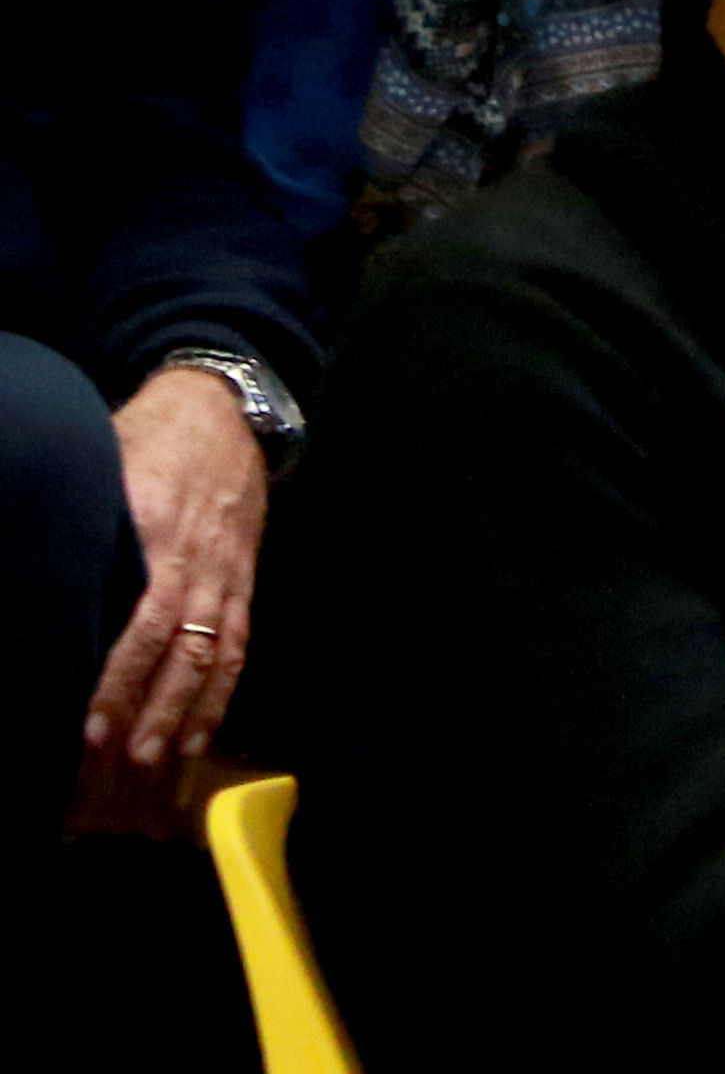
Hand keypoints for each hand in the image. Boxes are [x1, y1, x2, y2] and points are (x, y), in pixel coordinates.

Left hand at [75, 367, 264, 829]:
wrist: (224, 409)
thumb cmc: (146, 436)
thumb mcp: (101, 463)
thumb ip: (78, 521)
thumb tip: (26, 577)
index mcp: (153, 528)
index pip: (135, 618)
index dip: (113, 675)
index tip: (84, 726)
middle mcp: (194, 561)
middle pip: (171, 648)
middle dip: (141, 710)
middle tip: (107, 764)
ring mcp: (226, 575)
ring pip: (208, 657)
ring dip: (181, 716)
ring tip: (151, 768)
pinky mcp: (244, 583)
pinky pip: (236, 648)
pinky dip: (219, 698)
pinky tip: (196, 738)